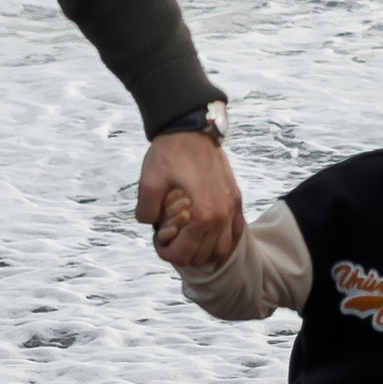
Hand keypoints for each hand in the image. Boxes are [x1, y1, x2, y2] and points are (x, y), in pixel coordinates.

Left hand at [138, 127, 242, 270]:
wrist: (191, 126)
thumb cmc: (170, 153)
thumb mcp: (148, 183)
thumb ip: (146, 212)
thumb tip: (151, 224)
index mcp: (203, 214)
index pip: (184, 255)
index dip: (166, 253)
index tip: (157, 241)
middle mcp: (222, 214)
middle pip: (204, 256)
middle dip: (184, 254)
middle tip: (170, 240)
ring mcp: (232, 206)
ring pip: (223, 248)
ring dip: (205, 251)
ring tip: (189, 239)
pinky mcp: (235, 197)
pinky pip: (236, 231)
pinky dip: (223, 240)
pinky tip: (209, 235)